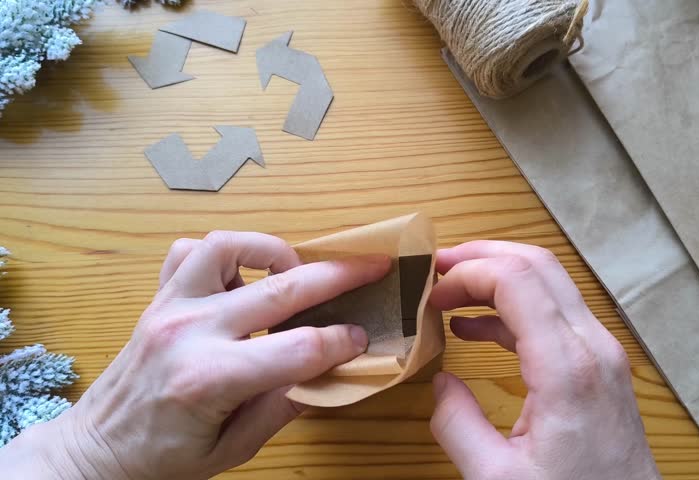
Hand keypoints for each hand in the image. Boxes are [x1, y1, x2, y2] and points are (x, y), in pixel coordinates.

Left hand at [1, 231, 389, 479]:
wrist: (98, 448)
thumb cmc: (165, 456)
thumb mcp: (233, 449)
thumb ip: (283, 406)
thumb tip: (329, 371)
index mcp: (211, 378)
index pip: (299, 349)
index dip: (341, 342)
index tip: (363, 340)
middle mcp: (191, 331)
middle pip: (280, 288)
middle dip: (337, 276)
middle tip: (372, 267)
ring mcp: (170, 306)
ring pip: (227, 246)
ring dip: (272, 249)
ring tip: (297, 268)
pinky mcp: (159, 297)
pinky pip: (189, 251)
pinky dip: (224, 253)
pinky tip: (242, 277)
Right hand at [429, 241, 659, 479]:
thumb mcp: (496, 478)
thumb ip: (457, 425)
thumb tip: (440, 382)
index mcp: (567, 367)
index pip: (517, 279)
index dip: (469, 272)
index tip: (432, 290)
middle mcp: (593, 346)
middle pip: (538, 265)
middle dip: (483, 256)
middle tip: (438, 266)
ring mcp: (602, 352)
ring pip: (550, 284)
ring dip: (498, 278)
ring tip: (450, 294)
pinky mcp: (601, 365)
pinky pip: (555, 315)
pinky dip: (514, 309)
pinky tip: (477, 328)